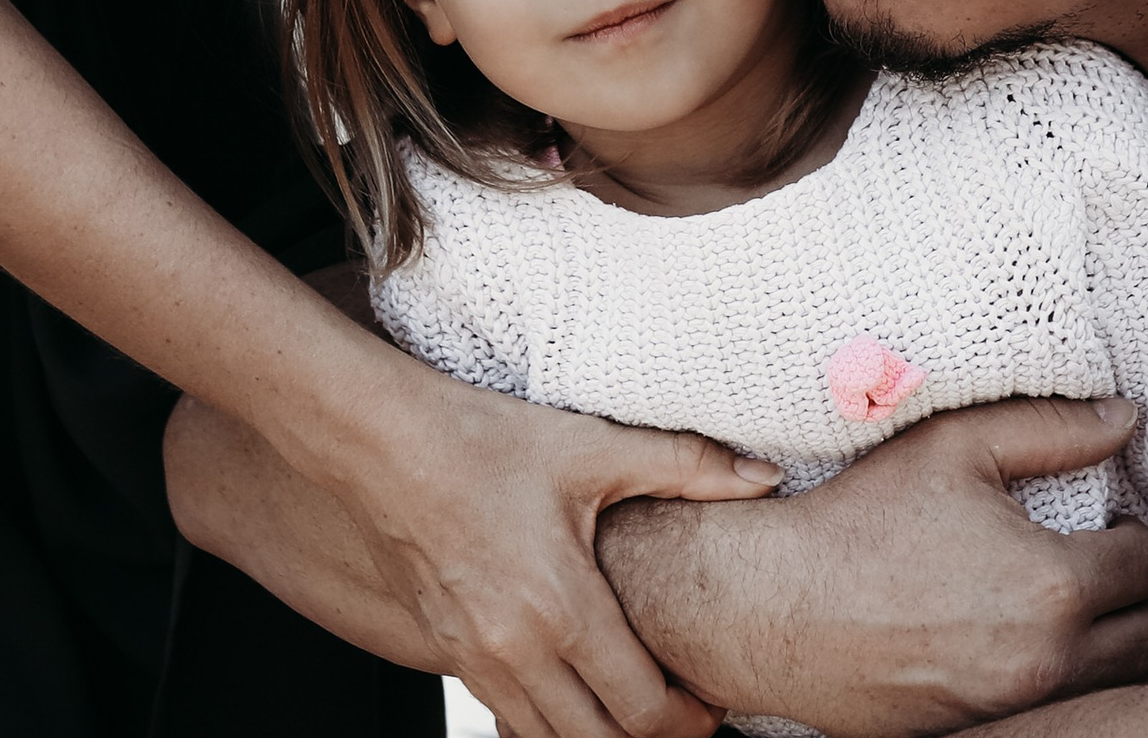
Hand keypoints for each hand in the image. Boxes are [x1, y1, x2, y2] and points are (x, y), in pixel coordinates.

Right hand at [313, 358, 773, 737]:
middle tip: (687, 716)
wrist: (383, 443)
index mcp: (560, 607)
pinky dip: (546, 721)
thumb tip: (763, 475)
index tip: (714, 702)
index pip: (640, 708)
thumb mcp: (592, 445)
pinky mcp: (448, 653)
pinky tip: (571, 692)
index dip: (689, 719)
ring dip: (595, 737)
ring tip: (634, 709)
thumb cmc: (484, 440)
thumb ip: (687, 464)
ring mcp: (476, 660)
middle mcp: (516, 651)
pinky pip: (508, 717)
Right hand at [600, 396, 1147, 735]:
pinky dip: (1064, 682)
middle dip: (1133, 594)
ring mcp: (1016, 708)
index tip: (1104, 523)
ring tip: (1071, 605)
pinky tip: (1027, 643)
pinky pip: (1058, 711)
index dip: (1129, 532)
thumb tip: (1126, 416)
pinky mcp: (986, 734)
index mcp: (1051, 583)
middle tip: (1097, 563)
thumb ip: (1051, 427)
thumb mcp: (955, 445)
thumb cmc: (863, 519)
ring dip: (1111, 645)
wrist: (780, 606)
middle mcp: (1047, 658)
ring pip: (1116, 685)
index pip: (1143, 562)